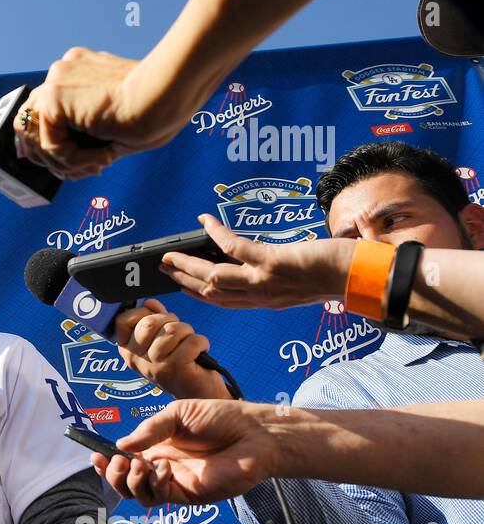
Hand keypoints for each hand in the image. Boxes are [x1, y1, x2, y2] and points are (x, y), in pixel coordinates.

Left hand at [12, 48, 190, 179]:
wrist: (166, 95)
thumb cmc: (156, 111)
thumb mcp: (112, 127)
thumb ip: (84, 139)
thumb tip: (61, 168)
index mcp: (78, 75)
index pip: (47, 115)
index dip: (58, 148)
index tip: (88, 165)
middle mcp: (62, 74)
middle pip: (30, 125)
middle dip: (53, 159)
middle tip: (88, 170)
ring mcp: (55, 82)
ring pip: (37, 139)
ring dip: (66, 163)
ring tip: (100, 163)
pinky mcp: (54, 97)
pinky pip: (50, 146)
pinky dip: (74, 161)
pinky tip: (103, 155)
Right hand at [90, 399, 281, 505]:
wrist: (253, 433)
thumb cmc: (220, 417)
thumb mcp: (177, 413)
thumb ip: (149, 430)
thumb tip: (121, 446)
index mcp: (158, 446)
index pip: (125, 460)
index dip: (108, 462)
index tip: (95, 455)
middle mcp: (163, 466)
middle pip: (127, 483)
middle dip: (114, 475)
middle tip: (118, 463)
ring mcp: (176, 483)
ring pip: (140, 495)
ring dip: (132, 481)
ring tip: (141, 464)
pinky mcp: (190, 495)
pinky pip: (161, 497)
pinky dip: (154, 484)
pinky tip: (163, 468)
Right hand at [113, 299, 229, 399]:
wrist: (197, 393)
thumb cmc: (179, 363)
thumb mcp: (159, 340)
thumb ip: (151, 319)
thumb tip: (150, 303)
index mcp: (127, 351)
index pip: (123, 320)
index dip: (142, 313)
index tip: (156, 322)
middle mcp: (136, 360)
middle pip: (149, 322)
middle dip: (170, 321)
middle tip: (179, 334)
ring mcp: (155, 365)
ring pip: (172, 330)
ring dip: (188, 333)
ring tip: (189, 345)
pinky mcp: (175, 369)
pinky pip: (191, 340)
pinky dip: (201, 342)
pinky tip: (200, 352)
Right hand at [160, 214, 353, 308]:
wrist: (359, 276)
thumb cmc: (337, 274)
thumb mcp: (300, 282)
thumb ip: (278, 276)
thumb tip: (263, 260)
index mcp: (265, 301)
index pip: (223, 301)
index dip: (198, 294)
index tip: (181, 285)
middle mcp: (260, 296)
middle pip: (211, 291)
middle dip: (184, 280)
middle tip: (165, 267)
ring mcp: (264, 281)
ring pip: (214, 275)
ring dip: (188, 264)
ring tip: (171, 254)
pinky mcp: (272, 262)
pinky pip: (235, 248)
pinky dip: (217, 234)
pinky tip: (206, 221)